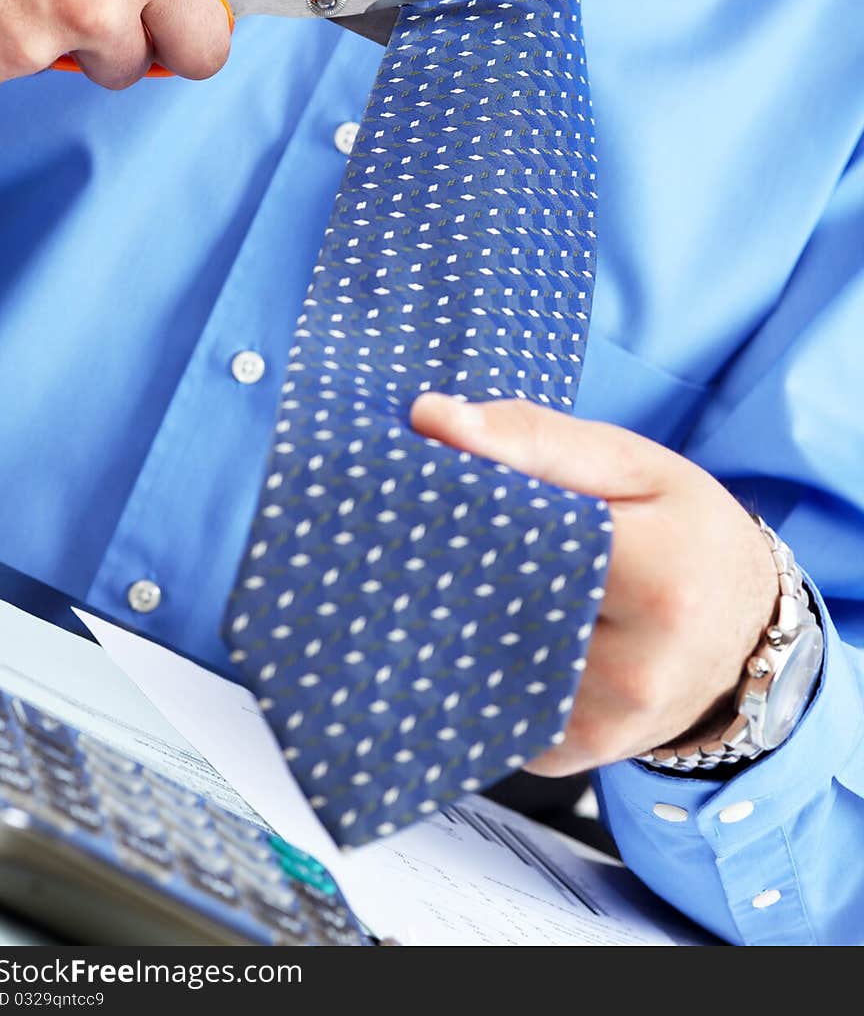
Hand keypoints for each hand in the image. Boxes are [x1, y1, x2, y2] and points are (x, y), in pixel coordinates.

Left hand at [411, 393, 777, 774]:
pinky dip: (485, 662)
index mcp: (657, 583)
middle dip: (454, 563)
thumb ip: (532, 438)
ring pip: (483, 656)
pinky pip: (497, 701)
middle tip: (436, 530)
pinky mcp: (572, 756)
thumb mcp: (632, 464)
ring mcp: (602, 726)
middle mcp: (634, 672)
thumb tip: (431, 420)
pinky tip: (500, 630)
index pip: (515, 539)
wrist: (745, 632)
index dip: (462, 507)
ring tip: (475, 577)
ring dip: (463, 616)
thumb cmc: (689, 534)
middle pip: (489, 604)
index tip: (430, 486)